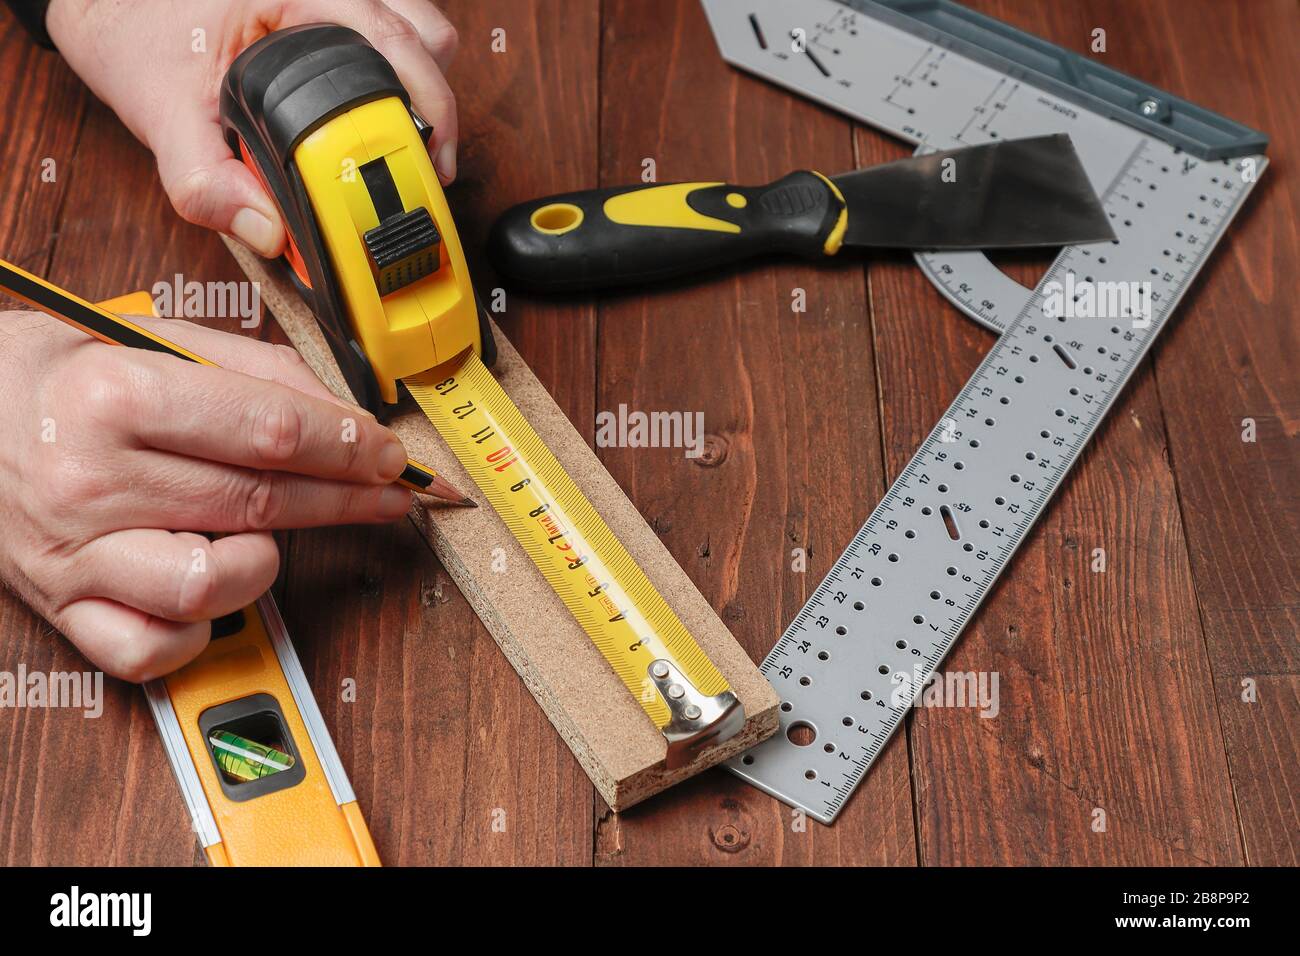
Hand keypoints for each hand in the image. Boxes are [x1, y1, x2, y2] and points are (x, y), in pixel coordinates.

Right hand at [0, 310, 413, 680]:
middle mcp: (91, 479)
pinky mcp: (63, 607)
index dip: (350, 447)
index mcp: (114, 397)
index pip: (271, 432)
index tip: (391, 454)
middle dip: (348, 499)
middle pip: (260, 502)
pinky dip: (197, 630)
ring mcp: (75, 553)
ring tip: (268, 536)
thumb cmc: (53, 377)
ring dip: (265, 563)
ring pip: (212, 586)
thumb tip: (342, 411)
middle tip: (390, 492)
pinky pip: (154, 649)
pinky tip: (209, 590)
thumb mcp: (145, 337)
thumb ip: (251, 367)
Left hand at [46, 0, 458, 256]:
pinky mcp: (337, 11)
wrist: (113, 7)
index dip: (428, 105)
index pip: (392, 37)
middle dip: (436, 105)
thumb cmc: (140, 40)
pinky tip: (380, 115)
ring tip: (404, 142)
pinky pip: (397, 35)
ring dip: (424, 88)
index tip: (431, 163)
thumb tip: (267, 230)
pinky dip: (402, 79)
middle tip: (424, 165)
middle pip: (426, 34)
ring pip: (422, 31)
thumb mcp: (164, 114)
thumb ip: (205, 182)